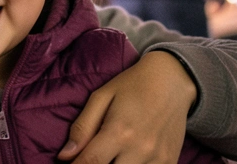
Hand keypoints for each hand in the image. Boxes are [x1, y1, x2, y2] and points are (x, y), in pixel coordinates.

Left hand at [58, 50, 196, 163]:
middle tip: (93, 156)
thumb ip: (82, 128)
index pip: (90, 163)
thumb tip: (64, 156)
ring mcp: (158, 158)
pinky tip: (127, 158)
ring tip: (110, 156)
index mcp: (119, 131)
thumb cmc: (132, 85)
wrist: (172, 80)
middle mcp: (140, 149)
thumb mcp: (102, 97)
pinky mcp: (170, 161)